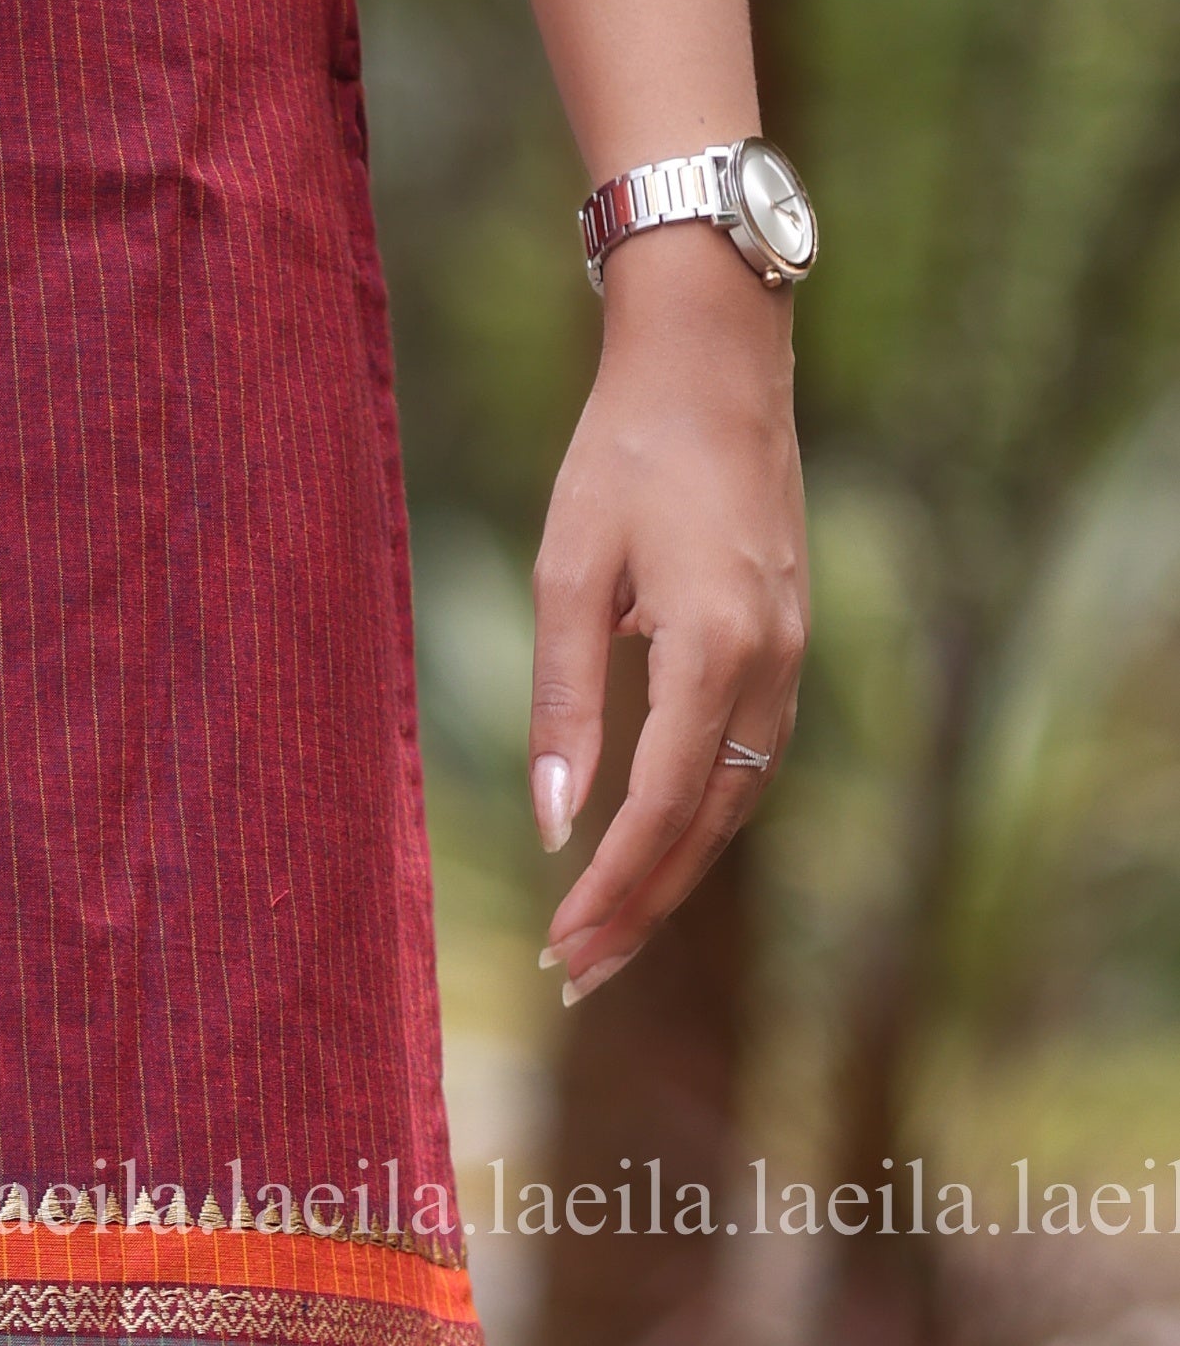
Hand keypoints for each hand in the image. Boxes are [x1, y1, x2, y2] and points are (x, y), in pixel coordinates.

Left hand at [528, 230, 808, 1005]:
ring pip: (736, 800)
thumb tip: (553, 821)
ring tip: (609, 937)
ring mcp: (791, 654)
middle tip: (577, 979)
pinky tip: (656, 852)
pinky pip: (749, 758)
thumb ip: (560, 702)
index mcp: (715, 645)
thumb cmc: (625, 455)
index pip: (662, 803)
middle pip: (709, 823)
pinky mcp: (787, 643)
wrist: (714, 366)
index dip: (611, 886)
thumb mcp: (568, 572)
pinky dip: (702, 818)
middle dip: (643, 907)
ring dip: (674, 874)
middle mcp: (770, 662)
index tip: (559, 945)